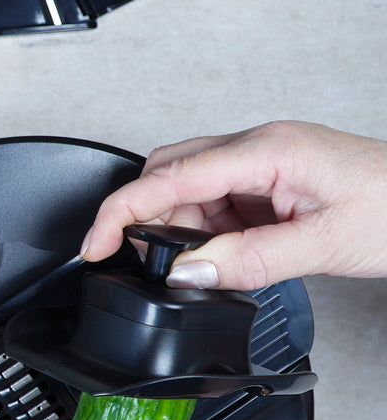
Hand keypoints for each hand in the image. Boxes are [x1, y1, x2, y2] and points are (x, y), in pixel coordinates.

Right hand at [79, 121, 386, 289]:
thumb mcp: (325, 245)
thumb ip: (249, 260)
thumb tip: (186, 273)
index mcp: (266, 150)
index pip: (170, 176)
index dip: (121, 212)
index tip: (95, 244)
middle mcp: (258, 146)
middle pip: (168, 171)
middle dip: (145, 217)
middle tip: (142, 263)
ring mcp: (264, 160)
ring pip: (189, 186)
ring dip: (181, 228)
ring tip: (204, 264)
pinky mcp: (270, 178)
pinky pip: (216, 199)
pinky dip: (206, 230)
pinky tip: (223, 251)